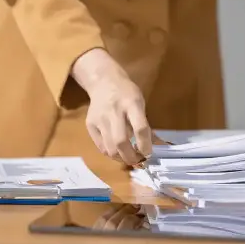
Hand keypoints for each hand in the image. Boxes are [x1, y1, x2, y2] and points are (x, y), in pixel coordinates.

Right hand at [71, 49, 152, 164]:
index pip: (140, 129)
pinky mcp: (90, 125)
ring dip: (121, 158)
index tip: (148, 153)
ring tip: (128, 158)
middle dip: (131, 157)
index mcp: (131, 104)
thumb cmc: (127, 92)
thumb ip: (145, 124)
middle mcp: (114, 111)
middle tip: (138, 161)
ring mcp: (100, 119)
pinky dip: (111, 153)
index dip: (145, 145)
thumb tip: (154, 146)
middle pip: (121, 142)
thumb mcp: (140, 102)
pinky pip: (101, 146)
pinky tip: (117, 152)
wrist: (103, 82)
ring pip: (110, 148)